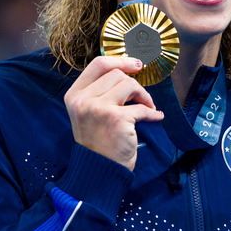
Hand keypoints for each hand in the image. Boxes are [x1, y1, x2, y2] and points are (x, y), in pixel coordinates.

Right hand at [64, 56, 163, 170]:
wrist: (100, 170)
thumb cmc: (98, 141)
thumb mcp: (88, 113)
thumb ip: (99, 92)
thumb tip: (126, 69)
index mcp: (74, 95)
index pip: (98, 64)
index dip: (120, 60)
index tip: (136, 64)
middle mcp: (83, 100)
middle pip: (117, 74)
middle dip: (134, 85)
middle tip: (141, 99)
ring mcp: (98, 108)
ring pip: (129, 85)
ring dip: (143, 96)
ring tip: (147, 108)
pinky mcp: (116, 119)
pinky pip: (142, 107)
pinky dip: (153, 113)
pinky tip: (156, 117)